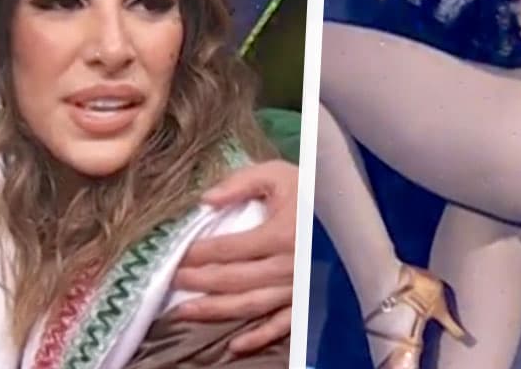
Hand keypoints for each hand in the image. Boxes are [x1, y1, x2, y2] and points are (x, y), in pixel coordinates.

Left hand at [172, 160, 295, 353]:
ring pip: (250, 305)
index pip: (227, 249)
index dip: (197, 254)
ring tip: (184, 312)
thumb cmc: (310, 188)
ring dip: (215, 310)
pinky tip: (234, 346)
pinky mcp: (307, 301)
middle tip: (171, 281)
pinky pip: (281, 325)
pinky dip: (258, 338)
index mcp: (280, 234)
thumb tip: (205, 201)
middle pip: (233, 279)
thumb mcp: (277, 174)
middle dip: (197, 281)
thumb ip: (240, 183)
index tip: (175, 255)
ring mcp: (298, 288)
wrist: (349, 208)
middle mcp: (288, 266)